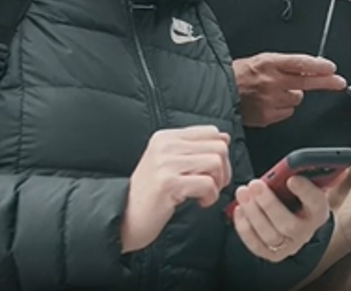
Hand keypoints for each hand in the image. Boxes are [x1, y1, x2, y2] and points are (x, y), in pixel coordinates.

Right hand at [121, 125, 232, 252]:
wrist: (125, 217)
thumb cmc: (151, 194)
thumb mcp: (168, 163)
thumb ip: (193, 149)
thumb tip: (225, 138)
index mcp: (166, 137)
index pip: (211, 132)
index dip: (221, 153)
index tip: (214, 171)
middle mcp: (165, 145)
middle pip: (218, 147)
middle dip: (224, 170)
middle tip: (213, 185)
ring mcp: (166, 163)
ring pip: (215, 163)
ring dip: (217, 184)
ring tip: (205, 194)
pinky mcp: (169, 183)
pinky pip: (207, 184)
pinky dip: (210, 197)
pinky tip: (200, 202)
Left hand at [231, 176, 330, 261]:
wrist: (295, 217)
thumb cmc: (297, 195)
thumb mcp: (303, 183)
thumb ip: (303, 173)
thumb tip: (302, 165)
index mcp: (319, 211)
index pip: (317, 203)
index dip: (305, 191)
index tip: (291, 178)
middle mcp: (306, 232)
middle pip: (289, 224)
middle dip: (269, 203)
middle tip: (255, 185)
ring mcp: (289, 245)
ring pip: (270, 235)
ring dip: (253, 213)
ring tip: (243, 193)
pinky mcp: (273, 254)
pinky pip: (257, 245)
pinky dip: (245, 228)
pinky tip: (238, 210)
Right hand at [233, 53, 346, 126]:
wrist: (219, 93)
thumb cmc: (238, 76)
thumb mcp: (261, 61)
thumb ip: (284, 65)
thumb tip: (309, 69)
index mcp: (268, 63)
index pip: (299, 63)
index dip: (318, 66)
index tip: (331, 68)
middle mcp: (271, 81)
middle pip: (306, 82)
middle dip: (326, 82)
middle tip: (339, 82)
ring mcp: (270, 100)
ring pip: (296, 99)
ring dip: (291, 96)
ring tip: (274, 92)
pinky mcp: (267, 116)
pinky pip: (286, 113)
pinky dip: (281, 108)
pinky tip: (269, 103)